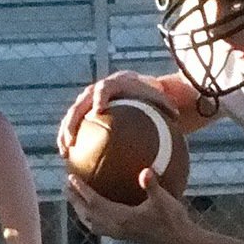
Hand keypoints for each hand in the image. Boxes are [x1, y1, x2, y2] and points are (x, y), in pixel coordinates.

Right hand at [56, 71, 179, 156]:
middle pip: (79, 104)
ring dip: (65, 133)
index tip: (99, 111)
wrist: (140, 85)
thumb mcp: (163, 98)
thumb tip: (179, 117)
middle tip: (71, 139)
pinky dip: (73, 141)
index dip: (100, 97)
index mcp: (115, 83)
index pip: (104, 88)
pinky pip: (77, 127)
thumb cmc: (154, 94)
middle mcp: (97, 89)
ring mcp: (89, 100)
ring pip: (72, 117)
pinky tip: (73, 161)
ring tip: (65, 153)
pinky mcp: (86, 111)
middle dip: (72, 121)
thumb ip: (168, 105)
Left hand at [67, 167, 196, 243]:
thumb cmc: (174, 220)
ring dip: (81, 211)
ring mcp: (120, 234)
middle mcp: (117, 228)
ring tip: (74, 199)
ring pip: (92, 223)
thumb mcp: (164, 200)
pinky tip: (94, 213)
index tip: (70, 177)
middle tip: (66, 185)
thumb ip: (152, 185)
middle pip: (88, 214)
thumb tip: (145, 170)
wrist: (181, 241)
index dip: (82, 190)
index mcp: (122, 218)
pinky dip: (91, 219)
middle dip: (75, 200)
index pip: (95, 203)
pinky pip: (100, 228)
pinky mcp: (124, 237)